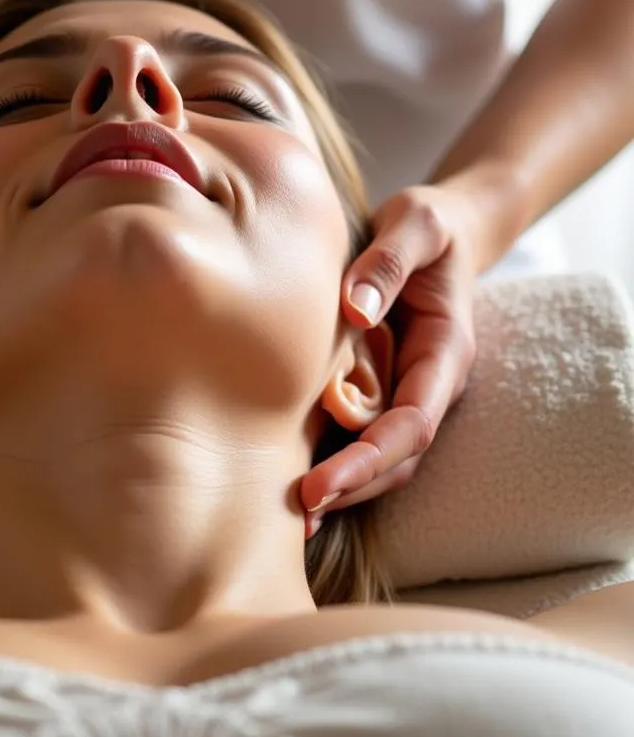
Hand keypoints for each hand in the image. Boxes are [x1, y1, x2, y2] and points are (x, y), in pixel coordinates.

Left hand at [301, 184, 479, 534]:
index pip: (413, 424)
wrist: (439, 231)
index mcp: (445, 352)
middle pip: (398, 457)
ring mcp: (403, 388)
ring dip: (343, 486)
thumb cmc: (429, 225)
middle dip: (353, 486)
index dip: (370, 459)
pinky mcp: (377, 385)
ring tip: (291, 513)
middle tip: (300, 510)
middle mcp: (427, 382)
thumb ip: (390, 260)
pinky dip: (332, 459)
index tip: (322, 482)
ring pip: (380, 456)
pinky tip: (291, 480)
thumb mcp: (417, 223)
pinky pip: (359, 433)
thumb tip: (356, 311)